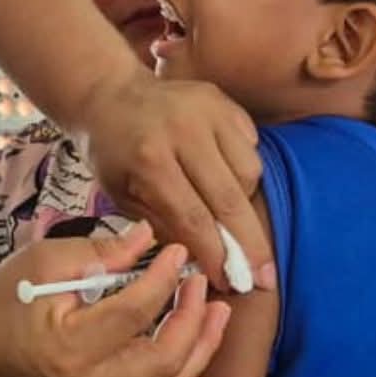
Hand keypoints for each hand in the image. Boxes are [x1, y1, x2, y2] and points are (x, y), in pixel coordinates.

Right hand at [0, 225, 232, 376]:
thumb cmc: (1, 296)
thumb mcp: (44, 260)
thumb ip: (101, 252)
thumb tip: (149, 237)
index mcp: (69, 343)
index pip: (134, 312)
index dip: (163, 279)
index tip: (177, 251)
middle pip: (164, 359)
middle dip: (193, 319)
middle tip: (202, 283)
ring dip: (200, 349)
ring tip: (218, 314)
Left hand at [73, 69, 271, 291]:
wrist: (110, 93)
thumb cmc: (113, 151)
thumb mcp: (122, 195)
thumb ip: (163, 225)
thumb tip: (205, 259)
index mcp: (150, 159)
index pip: (194, 218)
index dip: (216, 255)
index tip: (232, 283)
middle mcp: (184, 132)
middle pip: (230, 199)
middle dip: (250, 245)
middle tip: (264, 277)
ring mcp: (209, 112)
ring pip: (249, 172)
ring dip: (245, 203)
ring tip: (230, 216)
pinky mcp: (224, 102)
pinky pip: (251, 147)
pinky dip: (244, 170)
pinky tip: (226, 179)